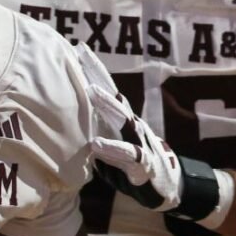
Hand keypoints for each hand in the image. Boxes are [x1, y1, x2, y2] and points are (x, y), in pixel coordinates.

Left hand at [77, 45, 182, 211]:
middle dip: (99, 75)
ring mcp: (140, 141)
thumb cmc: (132, 163)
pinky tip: (96, 145)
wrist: (168, 187)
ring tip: (92, 91)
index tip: (77, 49)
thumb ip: (95, 130)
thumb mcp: (111, 143)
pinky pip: (129, 154)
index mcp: (122, 120)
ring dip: (109, 105)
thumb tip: (66, 117)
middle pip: (115, 95)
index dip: (93, 70)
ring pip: (125, 120)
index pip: (106, 90)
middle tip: (82, 56)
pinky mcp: (144, 163)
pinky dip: (113, 149)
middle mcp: (132, 125)